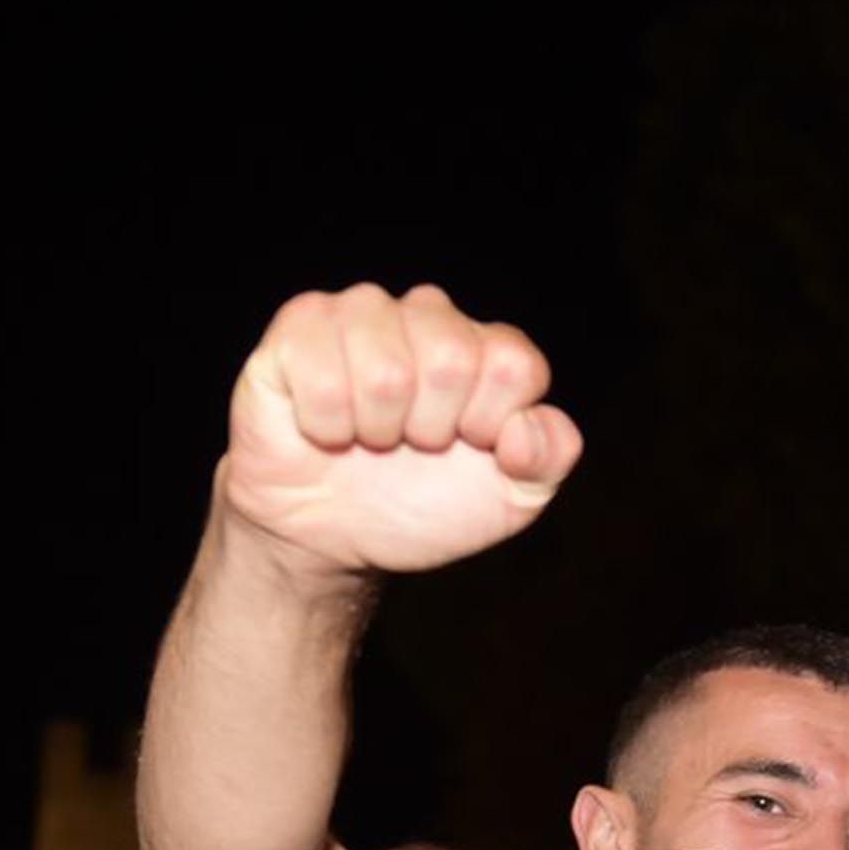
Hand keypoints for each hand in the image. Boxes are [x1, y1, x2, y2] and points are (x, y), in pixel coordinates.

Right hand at [218, 282, 582, 576]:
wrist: (330, 535)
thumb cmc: (419, 507)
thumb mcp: (510, 500)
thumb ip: (549, 458)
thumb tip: (525, 428)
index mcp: (485, 347)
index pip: (515, 365)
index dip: (489, 423)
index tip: (467, 445)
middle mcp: (426, 315)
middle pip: (451, 360)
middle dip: (430, 430)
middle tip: (409, 444)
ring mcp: (361, 314)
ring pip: (385, 371)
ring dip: (375, 430)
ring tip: (367, 437)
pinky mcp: (299, 327)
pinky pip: (320, 376)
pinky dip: (325, 427)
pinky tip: (323, 428)